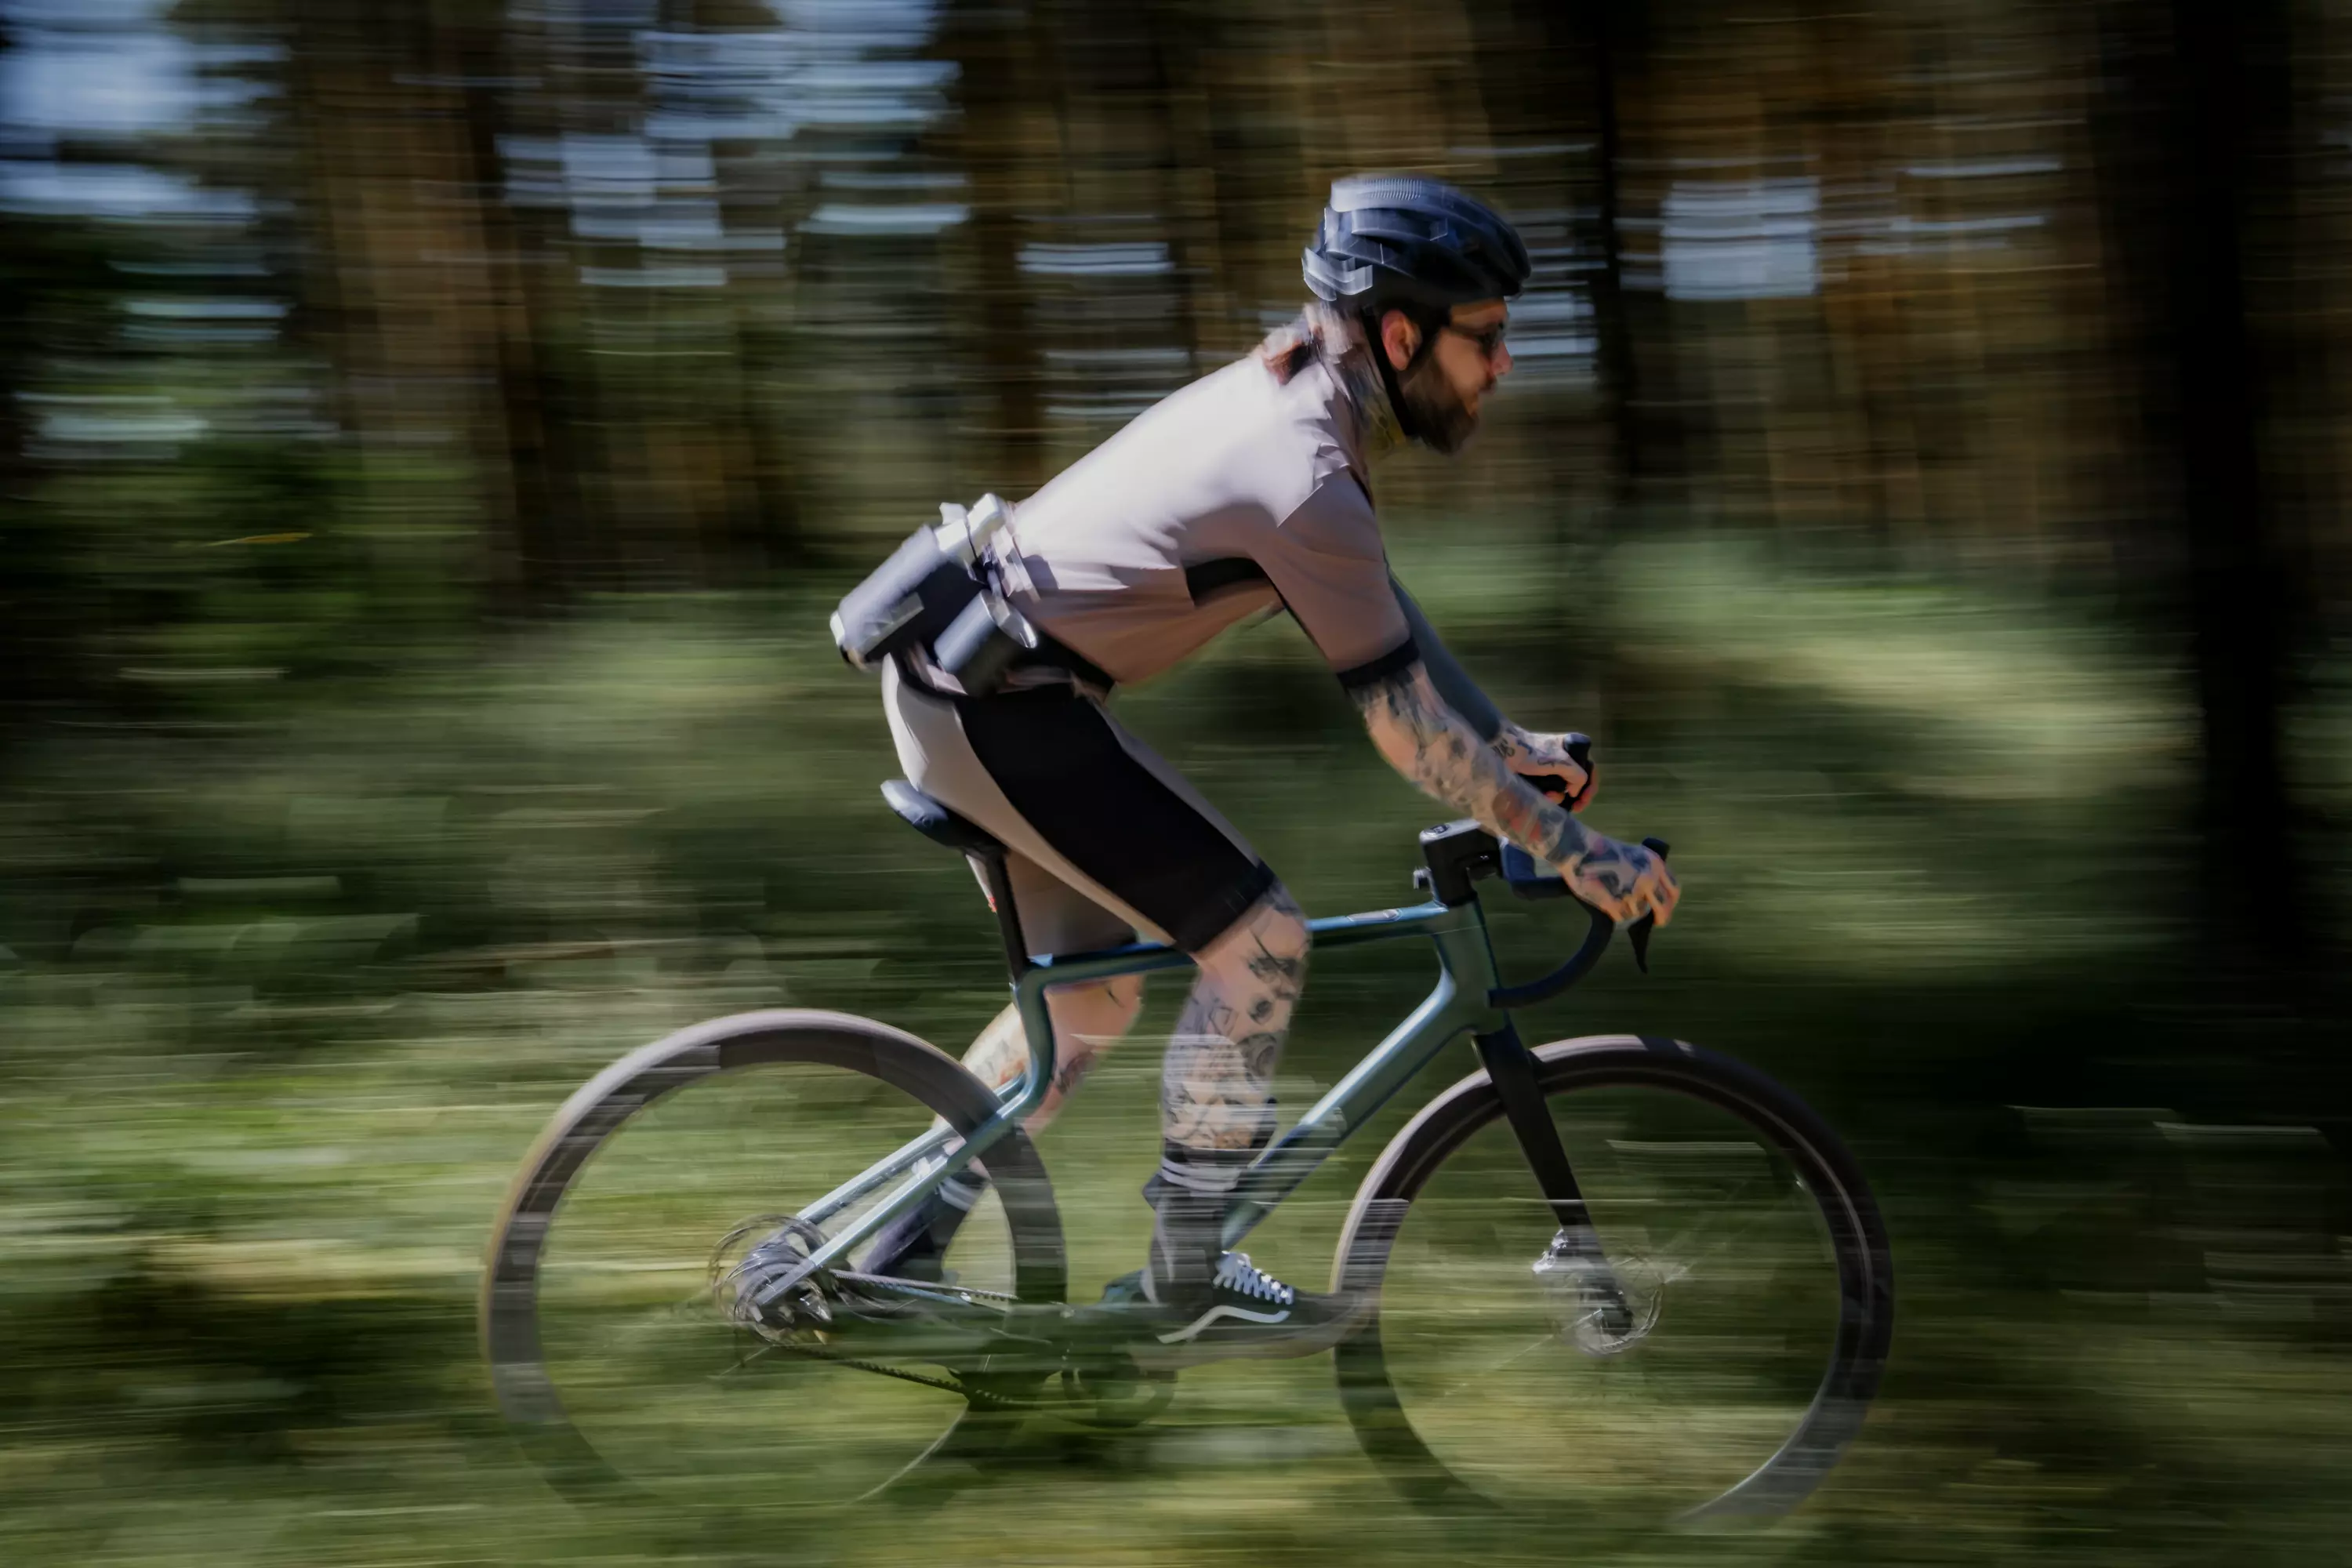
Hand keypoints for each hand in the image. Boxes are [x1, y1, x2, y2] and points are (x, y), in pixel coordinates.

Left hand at [1496, 725, 1595, 812]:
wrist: (1503, 752)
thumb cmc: (1532, 753)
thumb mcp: (1560, 761)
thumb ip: (1577, 775)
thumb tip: (1575, 792)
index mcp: (1572, 749)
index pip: (1590, 768)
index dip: (1591, 784)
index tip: (1584, 797)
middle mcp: (1563, 759)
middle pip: (1578, 782)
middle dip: (1577, 795)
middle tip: (1575, 808)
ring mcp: (1551, 771)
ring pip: (1563, 790)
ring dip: (1560, 797)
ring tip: (1549, 797)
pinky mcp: (1539, 780)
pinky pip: (1550, 792)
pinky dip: (1550, 797)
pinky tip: (1544, 798)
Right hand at [1555, 832, 1678, 926]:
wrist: (1580, 849)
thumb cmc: (1604, 850)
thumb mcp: (1636, 855)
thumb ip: (1649, 871)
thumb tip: (1655, 894)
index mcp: (1654, 864)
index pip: (1673, 891)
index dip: (1670, 904)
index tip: (1665, 910)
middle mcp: (1647, 879)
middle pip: (1663, 908)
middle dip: (1661, 917)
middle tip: (1656, 922)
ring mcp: (1632, 892)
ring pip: (1638, 913)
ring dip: (1629, 910)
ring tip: (1615, 897)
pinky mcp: (1615, 902)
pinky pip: (1621, 917)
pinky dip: (1615, 913)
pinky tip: (1607, 901)